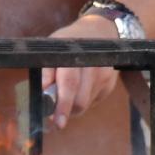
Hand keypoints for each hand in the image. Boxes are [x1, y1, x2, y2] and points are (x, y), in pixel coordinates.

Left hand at [39, 16, 120, 130]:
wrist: (101, 31)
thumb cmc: (70, 42)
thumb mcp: (54, 48)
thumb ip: (47, 69)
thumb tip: (44, 93)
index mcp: (74, 54)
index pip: (69, 83)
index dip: (62, 105)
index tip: (57, 122)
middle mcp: (93, 64)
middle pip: (80, 100)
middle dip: (66, 110)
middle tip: (55, 110)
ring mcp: (104, 74)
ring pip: (86, 104)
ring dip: (74, 105)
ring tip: (68, 93)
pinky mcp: (110, 83)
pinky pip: (94, 101)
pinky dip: (84, 99)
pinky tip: (82, 86)